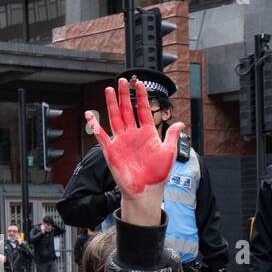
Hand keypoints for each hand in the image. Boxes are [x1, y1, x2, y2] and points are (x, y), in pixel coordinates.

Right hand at [85, 77, 183, 225]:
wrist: (146, 191)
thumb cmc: (158, 174)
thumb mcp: (169, 153)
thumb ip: (172, 136)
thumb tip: (181, 123)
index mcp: (148, 133)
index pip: (143, 110)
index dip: (141, 96)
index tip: (139, 83)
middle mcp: (133, 134)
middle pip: (127, 110)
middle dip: (124, 95)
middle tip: (122, 81)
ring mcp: (121, 141)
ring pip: (115, 117)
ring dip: (112, 104)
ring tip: (109, 89)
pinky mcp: (111, 150)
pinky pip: (101, 135)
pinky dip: (95, 125)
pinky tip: (90, 114)